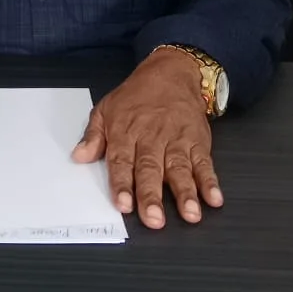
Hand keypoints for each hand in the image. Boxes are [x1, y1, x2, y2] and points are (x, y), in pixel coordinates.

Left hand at [72, 48, 221, 229]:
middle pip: (151, 169)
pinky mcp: (197, 141)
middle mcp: (152, 138)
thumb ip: (93, 136)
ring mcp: (176, 141)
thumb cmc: (136, 96)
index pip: (121, 161)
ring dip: (186, 192)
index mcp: (126, 132)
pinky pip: (205, 163)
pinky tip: (214, 199)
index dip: (122, 184)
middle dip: (152, 195)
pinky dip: (211, 182)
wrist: (171, 73)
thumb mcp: (106, 109)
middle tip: (153, 218)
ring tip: (190, 213)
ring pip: (180, 169)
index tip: (123, 204)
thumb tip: (78, 156)